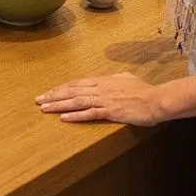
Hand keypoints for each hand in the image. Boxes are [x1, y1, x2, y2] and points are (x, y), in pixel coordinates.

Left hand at [36, 73, 163, 125]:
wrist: (157, 100)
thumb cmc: (144, 90)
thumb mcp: (126, 79)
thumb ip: (115, 78)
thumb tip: (110, 78)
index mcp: (103, 80)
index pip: (77, 83)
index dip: (62, 87)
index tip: (49, 92)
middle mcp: (101, 88)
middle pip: (72, 91)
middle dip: (54, 95)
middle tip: (39, 100)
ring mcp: (105, 99)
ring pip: (77, 101)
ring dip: (59, 104)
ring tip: (45, 108)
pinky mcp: (111, 111)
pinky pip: (90, 113)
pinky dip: (76, 115)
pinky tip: (64, 118)